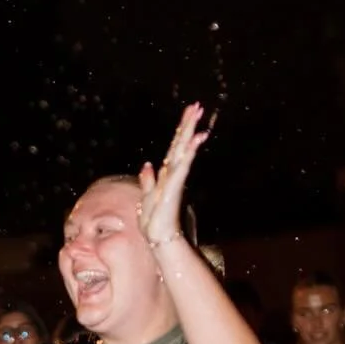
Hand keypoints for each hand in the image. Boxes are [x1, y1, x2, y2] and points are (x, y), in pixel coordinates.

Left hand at [137, 102, 211, 246]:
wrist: (158, 237)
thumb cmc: (153, 220)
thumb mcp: (146, 197)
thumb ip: (148, 181)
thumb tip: (147, 165)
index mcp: (166, 173)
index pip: (174, 147)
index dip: (181, 130)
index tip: (189, 113)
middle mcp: (173, 173)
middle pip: (181, 144)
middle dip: (188, 124)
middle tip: (197, 106)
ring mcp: (175, 179)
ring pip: (183, 150)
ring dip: (190, 132)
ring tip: (198, 116)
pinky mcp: (175, 187)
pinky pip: (182, 166)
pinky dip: (188, 153)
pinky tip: (194, 140)